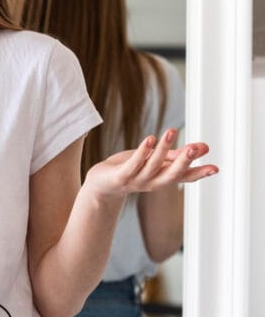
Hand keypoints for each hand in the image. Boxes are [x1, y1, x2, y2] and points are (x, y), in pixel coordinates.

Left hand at [84, 128, 217, 200]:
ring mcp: (136, 180)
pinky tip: (150, 140)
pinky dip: (142, 152)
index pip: (184, 177)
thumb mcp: (154, 161)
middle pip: (171, 174)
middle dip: (183, 162)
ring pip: (152, 165)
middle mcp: (152, 182)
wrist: (101, 184)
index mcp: (162, 179)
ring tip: (170, 132)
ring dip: (162, 149)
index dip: (199, 173)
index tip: (215, 168)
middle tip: (195, 149)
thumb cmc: (130, 169)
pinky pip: (133, 164)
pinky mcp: (121, 176)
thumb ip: (175, 155)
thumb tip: (202, 147)